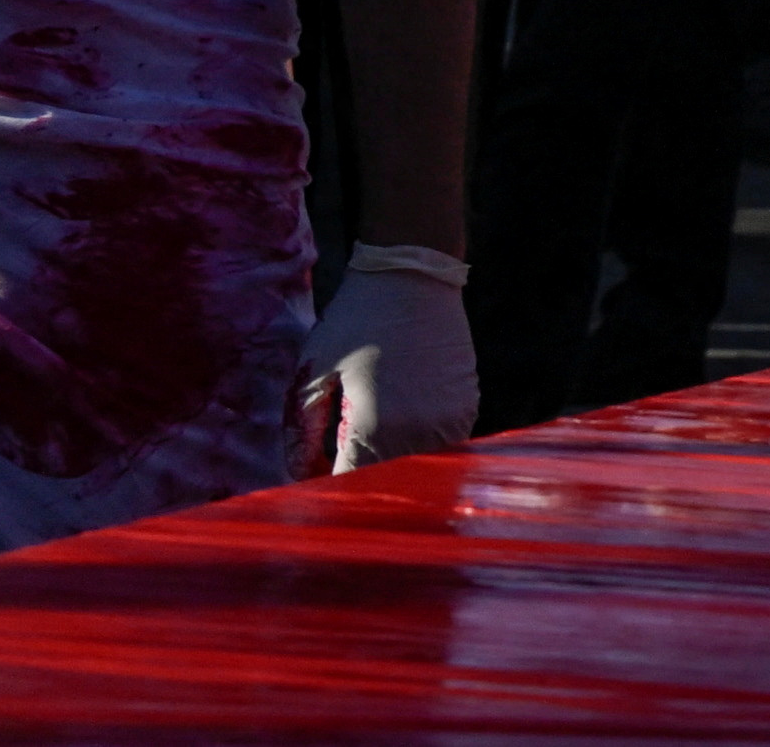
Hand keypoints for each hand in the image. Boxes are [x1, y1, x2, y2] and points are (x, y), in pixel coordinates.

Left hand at [298, 241, 476, 468]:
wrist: (413, 273)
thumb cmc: (355, 319)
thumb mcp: (314, 371)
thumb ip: (302, 430)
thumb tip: (301, 475)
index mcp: (373, 427)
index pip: (349, 487)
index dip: (329, 495)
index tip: (316, 489)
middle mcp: (417, 431)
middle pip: (388, 484)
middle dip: (362, 483)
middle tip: (340, 467)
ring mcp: (449, 420)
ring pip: (420, 469)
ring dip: (396, 468)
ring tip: (372, 448)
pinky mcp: (467, 406)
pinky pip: (443, 446)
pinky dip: (421, 448)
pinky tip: (403, 427)